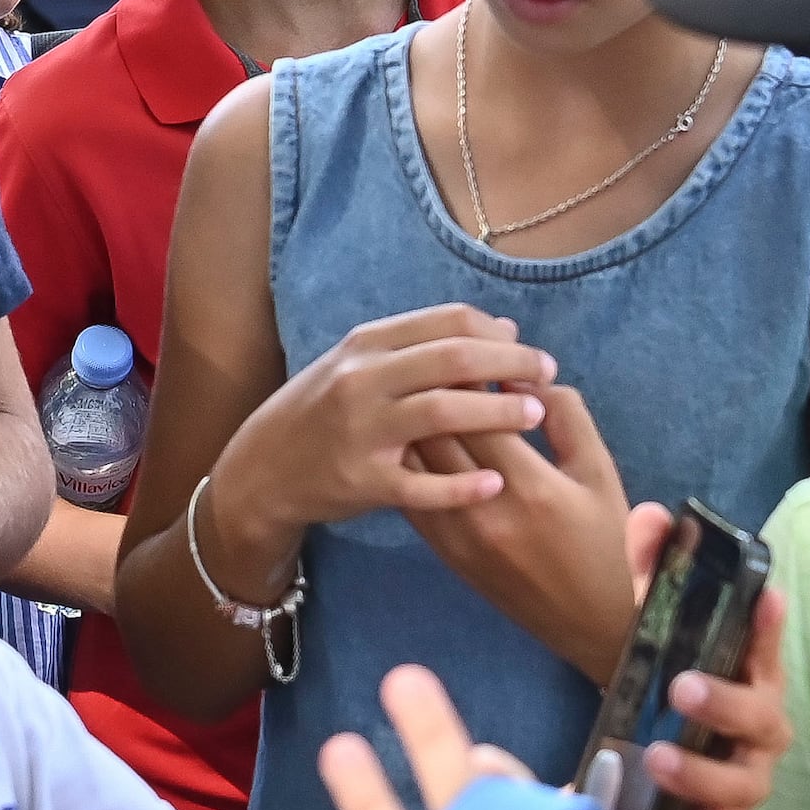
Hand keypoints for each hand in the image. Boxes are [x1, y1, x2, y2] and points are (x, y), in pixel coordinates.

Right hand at [217, 301, 556, 547]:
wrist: (261, 470)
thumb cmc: (321, 412)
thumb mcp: (360, 364)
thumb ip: (425, 343)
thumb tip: (503, 326)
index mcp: (367, 345)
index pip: (448, 323)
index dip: (499, 336)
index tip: (530, 352)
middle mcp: (363, 381)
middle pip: (453, 360)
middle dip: (511, 366)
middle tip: (548, 376)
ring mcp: (361, 431)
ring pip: (443, 413)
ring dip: (498, 414)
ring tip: (535, 417)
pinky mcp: (362, 482)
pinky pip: (422, 486)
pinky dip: (463, 485)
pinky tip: (496, 483)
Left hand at [397, 381, 634, 678]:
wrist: (593, 625)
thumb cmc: (606, 543)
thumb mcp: (600, 473)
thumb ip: (567, 418)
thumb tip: (524, 375)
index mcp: (531, 487)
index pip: (482, 411)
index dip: (477, 372)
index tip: (485, 350)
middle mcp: (485, 510)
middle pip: (440, 431)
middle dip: (442, 388)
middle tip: (449, 361)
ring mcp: (458, 536)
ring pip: (417, 462)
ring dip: (419, 421)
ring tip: (430, 392)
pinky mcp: (445, 553)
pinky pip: (412, 495)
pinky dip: (413, 460)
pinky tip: (421, 436)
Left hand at [619, 498, 787, 809]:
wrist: (651, 757)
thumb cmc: (665, 685)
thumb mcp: (652, 627)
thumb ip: (650, 573)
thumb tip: (653, 517)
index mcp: (750, 675)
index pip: (767, 646)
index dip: (769, 626)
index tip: (765, 597)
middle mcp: (758, 729)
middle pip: (762, 718)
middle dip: (727, 703)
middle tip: (681, 686)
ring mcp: (744, 779)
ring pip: (744, 785)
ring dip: (704, 774)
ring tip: (658, 758)